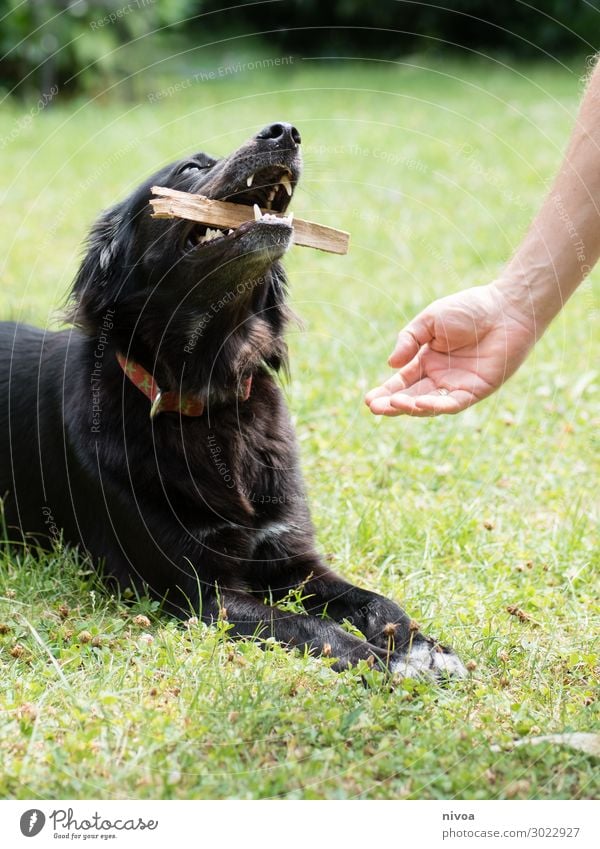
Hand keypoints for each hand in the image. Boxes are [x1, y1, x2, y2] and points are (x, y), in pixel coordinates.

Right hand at [365, 282, 538, 416]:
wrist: (506, 308)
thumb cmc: (469, 309)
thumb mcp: (430, 321)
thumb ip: (409, 340)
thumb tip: (390, 365)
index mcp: (427, 361)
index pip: (402, 382)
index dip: (386, 392)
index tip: (369, 400)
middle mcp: (440, 377)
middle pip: (411, 397)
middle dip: (392, 404)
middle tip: (374, 408)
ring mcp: (457, 386)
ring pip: (429, 405)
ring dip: (410, 407)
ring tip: (393, 405)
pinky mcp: (476, 391)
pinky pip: (453, 404)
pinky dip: (435, 406)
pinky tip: (418, 404)